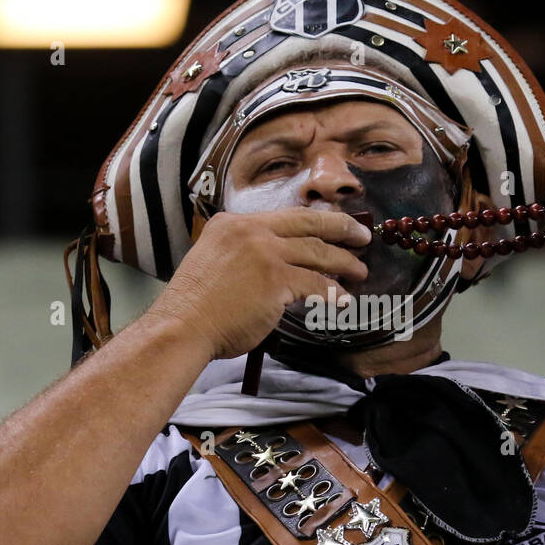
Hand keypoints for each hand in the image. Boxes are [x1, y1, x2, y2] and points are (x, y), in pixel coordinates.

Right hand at [145, 207, 370, 360]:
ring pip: (317, 252)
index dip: (314, 221)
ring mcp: (264, 252)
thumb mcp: (213, 261)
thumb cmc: (195, 307)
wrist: (182, 327)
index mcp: (232, 223)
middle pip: (309, 223)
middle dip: (341, 229)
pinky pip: (316, 284)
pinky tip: (343, 300)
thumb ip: (242, 255)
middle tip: (362, 236)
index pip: (284, 217)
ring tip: (359, 271)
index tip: (333, 226)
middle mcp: (250, 230)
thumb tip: (273, 265)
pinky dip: (333, 293)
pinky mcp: (276, 279)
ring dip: (344, 263)